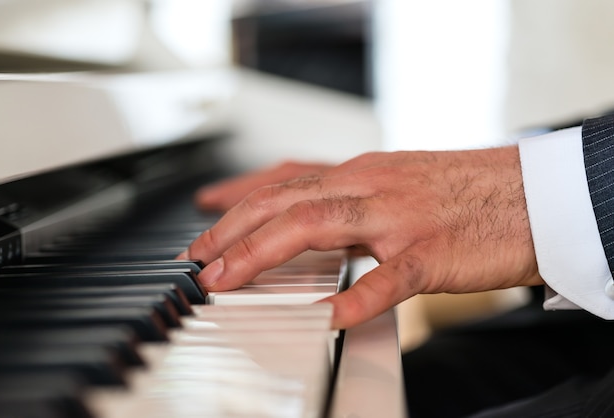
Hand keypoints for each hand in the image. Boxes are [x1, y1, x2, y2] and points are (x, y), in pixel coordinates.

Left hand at [182, 147, 542, 328]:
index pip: (285, 180)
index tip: (205, 222)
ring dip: (265, 251)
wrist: (532, 194)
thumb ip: (352, 201)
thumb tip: (312, 220)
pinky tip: (331, 317)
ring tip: (228, 278)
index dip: (238, 201)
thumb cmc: (466, 192)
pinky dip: (358, 297)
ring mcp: (400, 217)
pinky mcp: (433, 250)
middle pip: (285, 200)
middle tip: (199, 259)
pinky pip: (391, 276)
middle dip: (233, 229)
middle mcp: (372, 187)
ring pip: (318, 223)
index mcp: (362, 173)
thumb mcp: (397, 182)